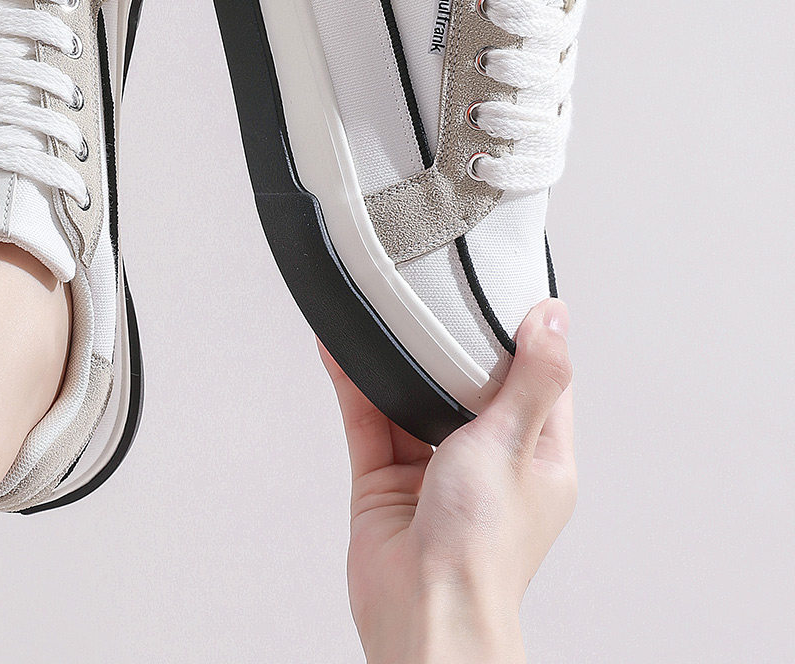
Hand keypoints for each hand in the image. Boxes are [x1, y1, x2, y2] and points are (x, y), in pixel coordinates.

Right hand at [321, 299, 575, 663]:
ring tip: (384, 310)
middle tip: (437, 291)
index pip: (538, 385)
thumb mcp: (514, 442)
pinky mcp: (385, 481)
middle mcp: (488, 464)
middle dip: (451, 344)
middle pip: (468, 388)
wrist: (422, 608)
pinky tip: (343, 348)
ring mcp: (433, 472)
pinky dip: (357, 384)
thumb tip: (556, 319)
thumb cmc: (480, 546)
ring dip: (398, 361)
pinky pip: (369, 420)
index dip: (525, 340)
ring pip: (413, 399)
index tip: (506, 294)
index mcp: (538, 460)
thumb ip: (531, 378)